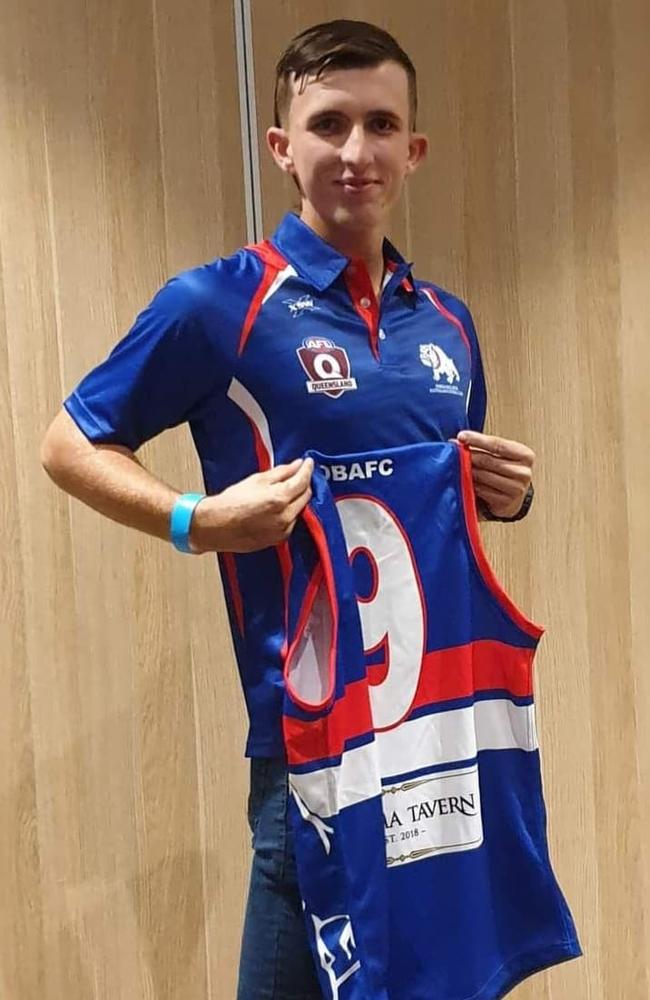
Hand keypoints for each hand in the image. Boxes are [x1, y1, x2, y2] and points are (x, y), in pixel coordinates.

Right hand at [189, 457, 313, 552]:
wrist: (216, 526)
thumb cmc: (231, 502)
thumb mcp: (256, 480)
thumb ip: (280, 472)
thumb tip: (296, 465)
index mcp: (279, 499)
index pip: (303, 481)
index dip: (307, 469)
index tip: (308, 463)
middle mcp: (285, 517)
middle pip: (305, 496)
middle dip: (303, 484)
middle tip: (297, 475)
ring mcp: (283, 530)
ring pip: (299, 510)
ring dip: (297, 500)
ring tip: (285, 491)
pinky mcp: (278, 540)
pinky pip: (291, 523)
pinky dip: (289, 513)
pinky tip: (278, 508)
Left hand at [452, 431, 533, 518]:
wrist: (514, 498)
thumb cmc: (505, 472)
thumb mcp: (502, 456)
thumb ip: (486, 447)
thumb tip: (459, 440)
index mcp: (525, 455)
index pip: (497, 444)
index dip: (477, 439)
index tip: (461, 436)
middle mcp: (523, 472)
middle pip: (487, 460)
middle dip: (468, 456)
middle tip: (454, 453)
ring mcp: (516, 489)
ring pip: (482, 475)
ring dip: (467, 471)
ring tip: (458, 467)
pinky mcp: (505, 502)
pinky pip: (481, 490)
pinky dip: (471, 485)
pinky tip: (466, 481)